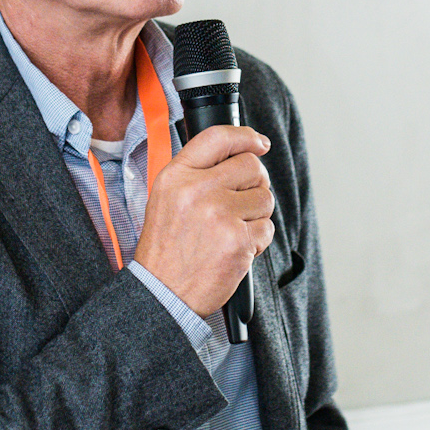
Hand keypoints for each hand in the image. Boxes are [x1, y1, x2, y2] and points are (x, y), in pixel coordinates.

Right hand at [133, 125, 273, 318]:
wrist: (163, 293)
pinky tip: (234, 248)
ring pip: (264, 198)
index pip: (218, 138)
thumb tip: (242, 156)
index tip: (259, 143)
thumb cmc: (166, 249)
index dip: (245, 137)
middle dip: (255, 183)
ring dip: (256, 215)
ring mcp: (220, 215)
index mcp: (176, 176)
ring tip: (232, 230)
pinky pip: (267, 228)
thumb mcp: (166, 199)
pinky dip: (257, 240)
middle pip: (251, 167)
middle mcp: (197, 191)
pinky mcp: (238, 241)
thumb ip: (197, 174)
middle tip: (242, 202)